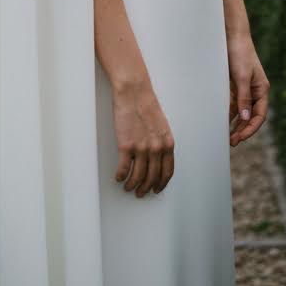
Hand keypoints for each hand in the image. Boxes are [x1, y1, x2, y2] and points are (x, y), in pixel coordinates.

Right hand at [111, 78, 174, 197]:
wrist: (134, 92)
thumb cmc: (146, 105)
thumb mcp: (162, 125)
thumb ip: (161, 142)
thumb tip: (157, 158)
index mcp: (167, 143)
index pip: (167, 172)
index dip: (161, 183)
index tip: (156, 189)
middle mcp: (156, 149)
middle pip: (152, 177)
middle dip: (146, 188)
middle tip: (140, 192)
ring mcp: (141, 148)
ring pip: (137, 177)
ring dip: (132, 185)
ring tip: (128, 187)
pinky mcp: (125, 146)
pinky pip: (123, 169)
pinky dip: (120, 176)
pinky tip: (118, 177)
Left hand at [226, 32, 269, 145]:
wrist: (231, 35)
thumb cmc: (240, 53)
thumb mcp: (242, 77)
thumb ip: (244, 98)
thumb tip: (246, 118)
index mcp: (262, 89)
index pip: (260, 115)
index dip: (251, 128)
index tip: (240, 138)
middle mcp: (255, 91)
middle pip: (251, 117)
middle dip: (243, 130)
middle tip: (231, 141)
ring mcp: (244, 89)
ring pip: (241, 112)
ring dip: (235, 124)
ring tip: (227, 136)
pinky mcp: (234, 85)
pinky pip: (232, 104)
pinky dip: (228, 113)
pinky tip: (221, 121)